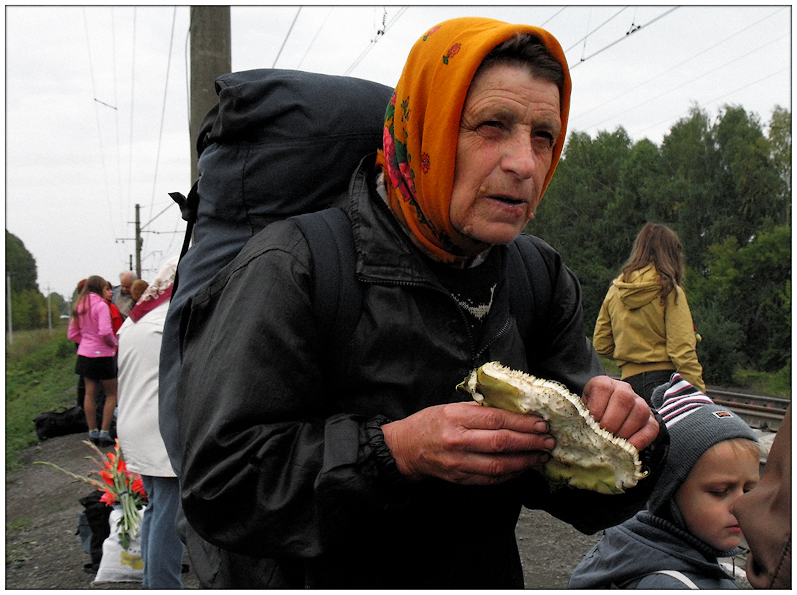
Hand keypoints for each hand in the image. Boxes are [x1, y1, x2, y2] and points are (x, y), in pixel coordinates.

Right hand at [382, 401, 553, 485]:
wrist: (406, 448)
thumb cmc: (430, 423)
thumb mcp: (451, 407)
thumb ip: (479, 409)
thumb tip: (513, 411)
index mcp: (456, 418)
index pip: (496, 419)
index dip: (522, 422)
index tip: (541, 422)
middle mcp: (458, 441)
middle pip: (501, 442)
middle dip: (530, 442)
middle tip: (548, 440)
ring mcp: (459, 463)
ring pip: (499, 464)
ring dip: (525, 461)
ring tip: (541, 455)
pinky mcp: (460, 478)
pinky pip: (491, 478)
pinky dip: (511, 473)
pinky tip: (523, 467)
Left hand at [582, 376, 658, 450]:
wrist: (605, 417)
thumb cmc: (589, 414)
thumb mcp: (582, 410)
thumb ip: (583, 415)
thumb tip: (583, 428)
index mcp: (604, 383)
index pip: (603, 389)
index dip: (597, 409)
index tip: (591, 424)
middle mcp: (624, 389)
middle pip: (624, 399)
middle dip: (612, 422)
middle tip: (603, 437)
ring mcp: (640, 403)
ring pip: (640, 412)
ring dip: (626, 431)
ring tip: (614, 443)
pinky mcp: (651, 419)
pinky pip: (651, 428)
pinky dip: (640, 440)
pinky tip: (628, 449)